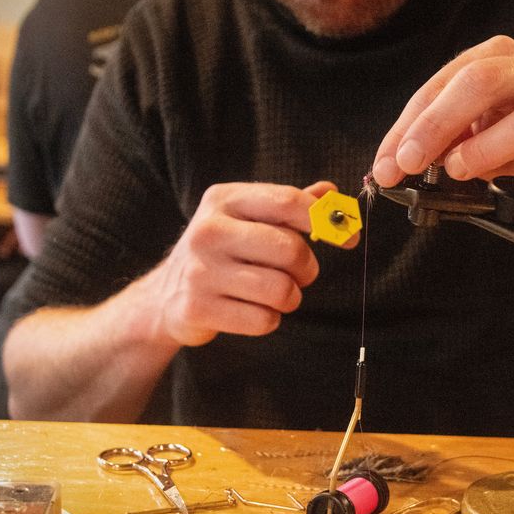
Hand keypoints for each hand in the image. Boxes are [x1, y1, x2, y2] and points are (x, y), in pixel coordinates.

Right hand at [145, 180, 348, 346]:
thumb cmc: (223, 252)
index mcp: (224, 199)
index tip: (347, 238)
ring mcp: (200, 270)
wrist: (166, 296)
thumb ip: (290, 206)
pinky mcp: (197, 308)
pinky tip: (253, 311)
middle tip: (301, 274)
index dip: (325, 220)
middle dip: (307, 268)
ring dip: (291, 297)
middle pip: (290, 249)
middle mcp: (208, 230)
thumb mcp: (248, 218)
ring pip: (281, 289)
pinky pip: (263, 320)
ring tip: (277, 294)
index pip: (288, 201)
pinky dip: (269, 320)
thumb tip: (332, 193)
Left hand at [371, 35, 513, 191]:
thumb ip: (439, 143)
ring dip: (490, 147)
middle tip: (412, 163)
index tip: (388, 163)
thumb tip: (393, 162)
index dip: (410, 125)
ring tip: (465, 171)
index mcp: (502, 62)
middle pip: (483, 81)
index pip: (447, 81)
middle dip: (438, 125)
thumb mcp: (474, 137)